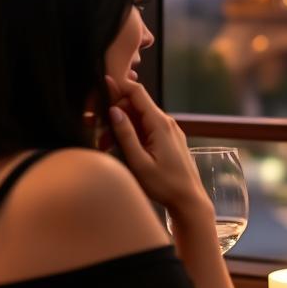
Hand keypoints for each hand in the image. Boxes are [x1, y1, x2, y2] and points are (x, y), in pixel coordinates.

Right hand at [104, 75, 211, 218]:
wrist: (189, 200)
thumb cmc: (164, 185)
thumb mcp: (139, 162)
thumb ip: (126, 135)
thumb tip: (113, 110)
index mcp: (160, 124)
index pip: (137, 92)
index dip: (118, 87)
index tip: (99, 91)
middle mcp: (167, 122)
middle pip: (136, 105)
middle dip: (115, 113)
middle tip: (98, 131)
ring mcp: (169, 130)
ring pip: (140, 118)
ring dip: (122, 126)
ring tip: (106, 145)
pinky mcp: (169, 139)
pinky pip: (148, 129)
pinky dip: (133, 134)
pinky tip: (121, 148)